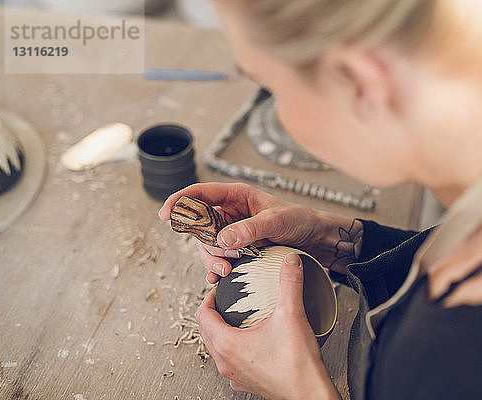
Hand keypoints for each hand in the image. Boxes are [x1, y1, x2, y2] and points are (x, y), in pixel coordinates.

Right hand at [158, 182, 356, 282]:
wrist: (315, 239)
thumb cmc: (299, 220)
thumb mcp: (276, 222)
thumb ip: (249, 229)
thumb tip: (222, 240)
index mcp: (236, 195)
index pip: (199, 193)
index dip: (179, 201)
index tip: (166, 215)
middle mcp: (229, 212)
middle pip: (198, 225)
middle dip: (204, 244)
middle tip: (221, 259)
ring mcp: (232, 231)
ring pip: (206, 245)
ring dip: (212, 259)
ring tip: (227, 270)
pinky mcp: (237, 248)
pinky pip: (217, 258)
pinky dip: (216, 268)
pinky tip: (219, 278)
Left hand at [195, 252, 340, 398]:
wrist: (310, 394)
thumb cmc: (298, 365)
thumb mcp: (292, 315)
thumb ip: (289, 283)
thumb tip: (290, 262)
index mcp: (228, 344)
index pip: (202, 316)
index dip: (209, 297)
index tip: (220, 289)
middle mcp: (226, 362)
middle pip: (206, 331)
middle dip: (213, 312)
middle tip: (227, 300)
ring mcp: (235, 375)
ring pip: (216, 348)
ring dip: (221, 330)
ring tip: (237, 317)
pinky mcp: (247, 382)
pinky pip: (230, 361)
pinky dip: (234, 346)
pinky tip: (252, 340)